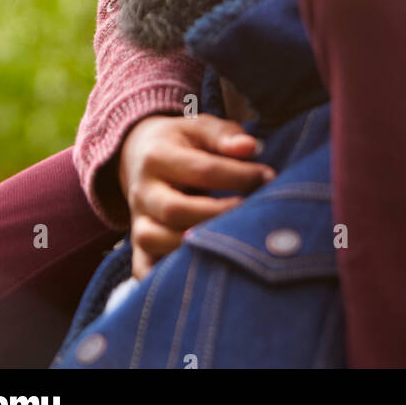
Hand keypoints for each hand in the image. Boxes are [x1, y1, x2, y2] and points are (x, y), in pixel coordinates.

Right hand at [117, 113, 275, 279]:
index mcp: (158, 156)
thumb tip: (250, 148)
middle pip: (177, 211)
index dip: (240, 176)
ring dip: (196, 245)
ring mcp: (137, 220)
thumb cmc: (181, 141)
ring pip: (157, 241)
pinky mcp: (137, 244)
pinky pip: (143, 269)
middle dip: (220, 215)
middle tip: (253, 212)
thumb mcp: (200, 127)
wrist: (136, 153)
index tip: (268, 177)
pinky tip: (197, 273)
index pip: (203, 170)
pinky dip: (163, 278)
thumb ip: (225, 135)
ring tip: (232, 239)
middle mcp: (142, 191)